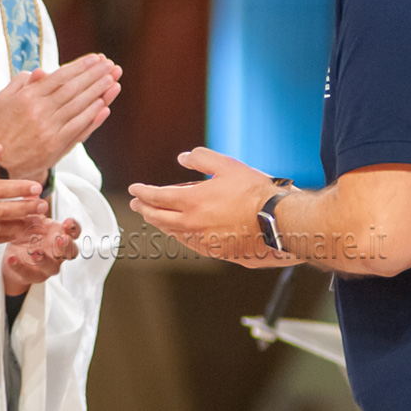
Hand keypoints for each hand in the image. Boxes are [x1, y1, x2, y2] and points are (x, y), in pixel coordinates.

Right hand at [0, 52, 120, 182]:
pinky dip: (92, 117)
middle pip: (73, 89)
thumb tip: (42, 71)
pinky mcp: (55, 146)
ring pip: (78, 107)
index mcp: (27, 97)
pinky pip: (78, 128)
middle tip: (110, 65)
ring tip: (112, 80)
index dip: (80, 66)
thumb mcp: (3, 99)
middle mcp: (39, 111)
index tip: (96, 58)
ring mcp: (48, 129)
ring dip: (98, 92)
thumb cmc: (1, 127)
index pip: (59, 77)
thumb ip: (22, 82)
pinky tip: (104, 105)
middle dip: (94, 75)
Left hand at [2, 216, 80, 295]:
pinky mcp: (32, 276)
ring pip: (51, 266)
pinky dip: (20, 266)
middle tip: (60, 239)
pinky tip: (12, 258)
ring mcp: (47, 267)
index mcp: (60, 236)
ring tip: (35, 253)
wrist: (14, 258)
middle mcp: (58, 253)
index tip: (67, 222)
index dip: (74, 228)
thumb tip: (32, 192)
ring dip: (44, 259)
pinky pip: (28, 273)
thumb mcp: (30, 220)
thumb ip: (33, 208)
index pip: (74, 232)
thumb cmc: (28, 237)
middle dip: (66, 246)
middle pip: (71, 252)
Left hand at [128, 147, 289, 266]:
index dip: (143, 192)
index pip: (157, 197)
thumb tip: (183, 158)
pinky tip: (179, 231)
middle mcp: (192, 224)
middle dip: (144, 209)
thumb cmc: (255, 192)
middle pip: (158, 218)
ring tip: (154, 216)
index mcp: (192, 202)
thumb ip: (201, 158)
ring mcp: (202, 240)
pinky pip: (188, 243)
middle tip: (137, 204)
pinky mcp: (214, 252)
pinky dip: (178, 234)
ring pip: (172, 232)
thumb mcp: (227, 165)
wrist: (276, 222)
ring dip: (159, 223)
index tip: (134, 189)